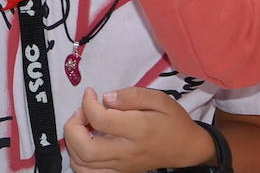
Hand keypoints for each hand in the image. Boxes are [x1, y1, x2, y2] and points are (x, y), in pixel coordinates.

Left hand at [65, 87, 213, 172]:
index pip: (100, 119)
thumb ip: (132, 95)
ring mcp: (122, 166)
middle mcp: (126, 151)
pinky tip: (85, 143)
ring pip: (83, 164)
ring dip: (73, 143)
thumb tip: (106, 98)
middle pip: (85, 149)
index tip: (91, 93)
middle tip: (82, 112)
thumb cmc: (173, 121)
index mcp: (138, 129)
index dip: (87, 103)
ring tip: (83, 126)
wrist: (186, 149)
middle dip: (73, 127)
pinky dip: (78, 159)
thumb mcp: (160, 99)